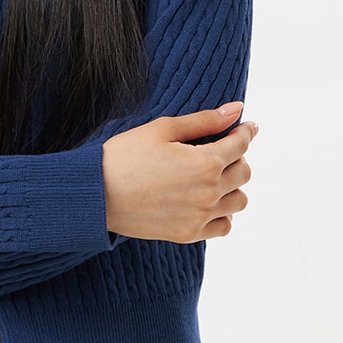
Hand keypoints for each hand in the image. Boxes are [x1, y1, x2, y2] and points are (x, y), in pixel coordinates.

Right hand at [102, 102, 256, 242]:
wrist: (96, 194)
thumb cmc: (125, 155)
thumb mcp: (163, 129)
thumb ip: (204, 120)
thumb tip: (237, 109)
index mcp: (205, 162)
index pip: (241, 144)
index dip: (246, 131)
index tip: (246, 126)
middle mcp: (209, 192)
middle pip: (244, 172)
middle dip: (238, 156)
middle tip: (220, 149)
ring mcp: (200, 216)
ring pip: (239, 200)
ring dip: (233, 186)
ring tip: (213, 176)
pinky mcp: (189, 233)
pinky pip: (224, 226)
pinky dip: (222, 213)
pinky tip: (207, 201)